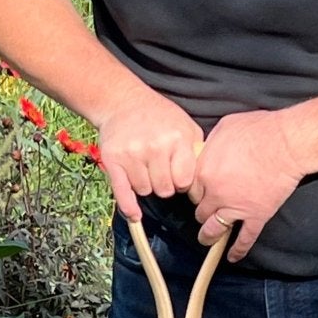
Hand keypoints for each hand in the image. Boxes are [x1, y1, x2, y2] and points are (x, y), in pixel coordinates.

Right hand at [93, 86, 203, 220]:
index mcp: (177, 139)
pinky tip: (135, 215)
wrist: (123, 102)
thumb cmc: (159, 117)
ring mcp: (132, 154)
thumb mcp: (185, 126)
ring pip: (145, 191)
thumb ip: (196, 150)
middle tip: (159, 171)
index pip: (184, 181)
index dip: (182, 181)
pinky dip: (129, 208)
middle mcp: (155, 147)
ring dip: (146, 185)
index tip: (177, 175)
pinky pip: (123, 193)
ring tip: (144, 168)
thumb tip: (204, 178)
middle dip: (164, 184)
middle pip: (165, 190)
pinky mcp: (113, 161)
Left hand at [189, 110, 312, 260]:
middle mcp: (215, 193)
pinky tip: (233, 257)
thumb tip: (208, 149)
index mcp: (204, 171)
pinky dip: (238, 250)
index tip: (201, 192)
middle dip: (203, 211)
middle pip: (200, 210)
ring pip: (214, 229)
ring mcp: (235, 208)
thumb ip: (211, 144)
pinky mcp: (256, 216)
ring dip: (208, 236)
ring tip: (206, 239)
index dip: (197, 191)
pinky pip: (244, 238)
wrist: (288, 143)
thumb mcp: (225, 128)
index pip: (192, 190)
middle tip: (206, 211)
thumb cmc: (259, 130)